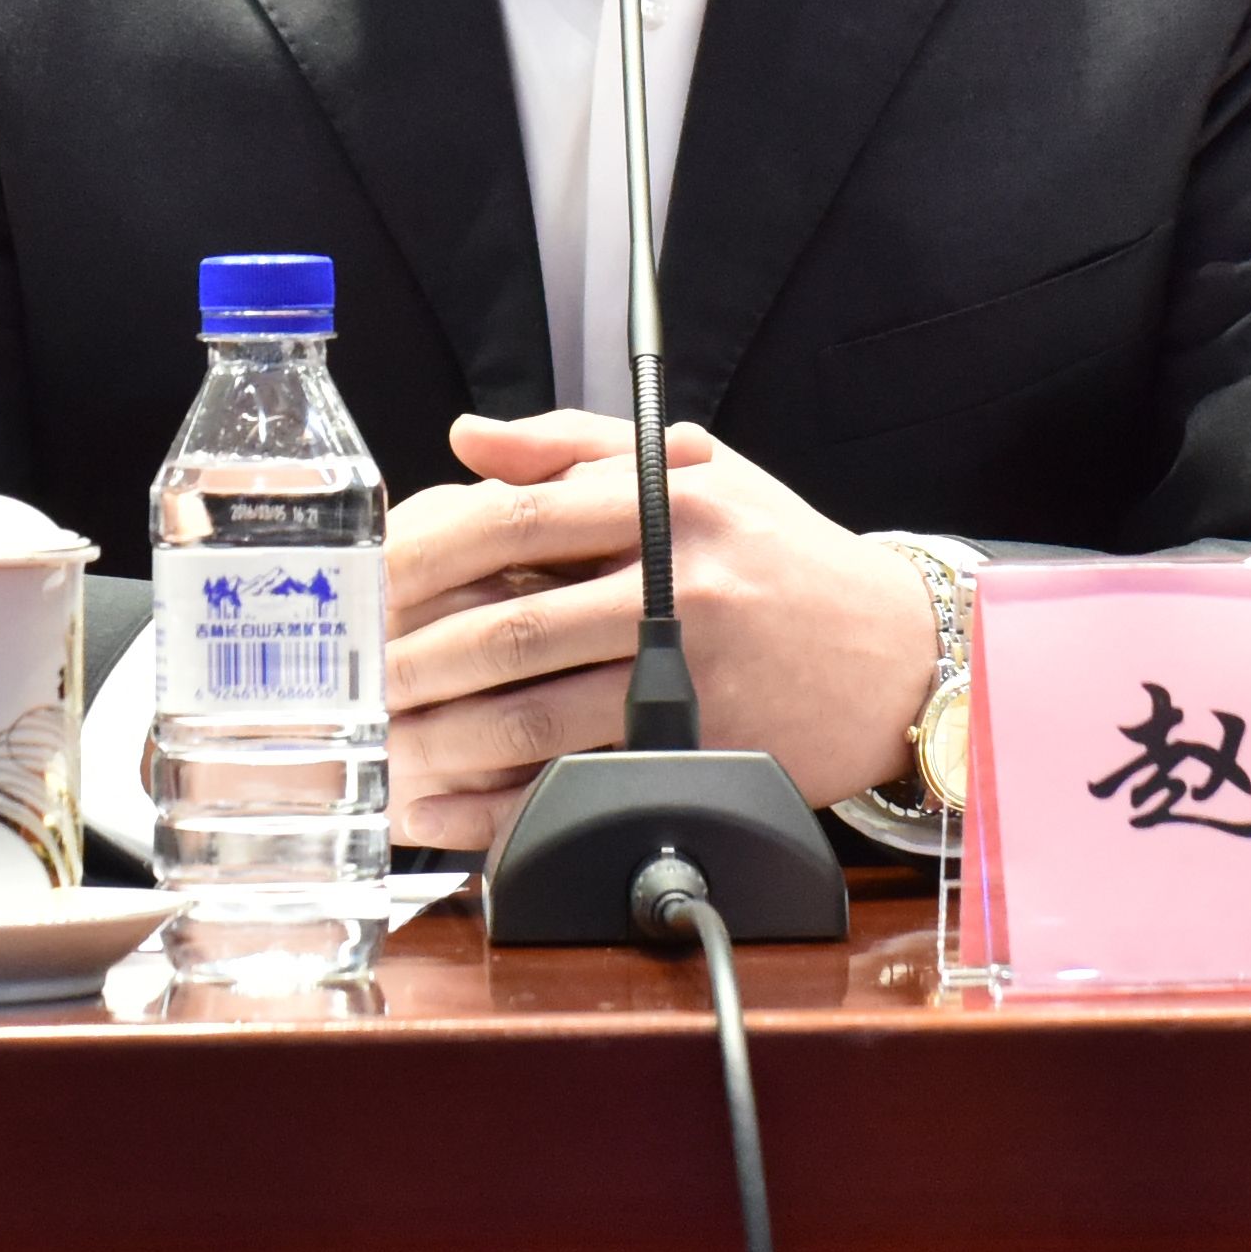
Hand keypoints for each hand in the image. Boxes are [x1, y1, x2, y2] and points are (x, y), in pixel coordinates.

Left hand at [380, 410, 940, 850]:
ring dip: (445, 744)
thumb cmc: (784, 557)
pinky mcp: (700, 751)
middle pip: (512, 628)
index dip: (421, 556)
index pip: (513, 519)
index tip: (362, 586)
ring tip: (381, 754)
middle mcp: (673, 583)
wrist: (899, 653)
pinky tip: (451, 813)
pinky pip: (582, 783)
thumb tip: (466, 438)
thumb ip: (573, 447)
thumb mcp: (696, 471)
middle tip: (351, 686)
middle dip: (414, 665)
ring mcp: (690, 675)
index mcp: (659, 504)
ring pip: (538, 717)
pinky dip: (507, 807)